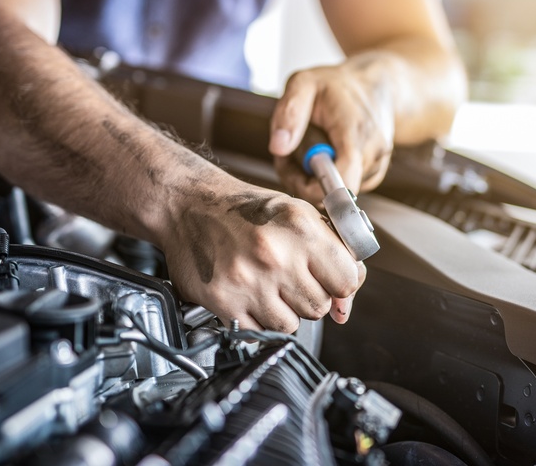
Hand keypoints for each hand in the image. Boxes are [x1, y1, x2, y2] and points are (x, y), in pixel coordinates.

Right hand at [161, 178, 364, 331]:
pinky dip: (257, 320)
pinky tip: (249, 296)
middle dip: (310, 297)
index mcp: (301, 229)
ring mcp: (249, 281)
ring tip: (268, 286)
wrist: (188, 205)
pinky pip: (259, 331)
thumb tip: (347, 300)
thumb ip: (331, 251)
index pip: (347, 281)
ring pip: (291, 325)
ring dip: (284, 312)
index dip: (343, 286)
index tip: (333, 283)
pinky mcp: (223, 301)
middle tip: (291, 279)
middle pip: (319, 307)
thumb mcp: (298, 214)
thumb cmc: (245, 209)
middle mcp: (276, 256)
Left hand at [268, 56, 395, 204]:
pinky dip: (330, 177)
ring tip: (309, 146)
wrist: (375, 84)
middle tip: (290, 152)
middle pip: (333, 190)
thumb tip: (278, 149)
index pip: (343, 179)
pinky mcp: (376, 172)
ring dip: (314, 177)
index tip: (292, 171)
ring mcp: (377, 164)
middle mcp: (373, 150)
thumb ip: (289, 112)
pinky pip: (346, 187)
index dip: (315, 189)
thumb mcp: (304, 82)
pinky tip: (326, 153)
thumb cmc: (335, 84)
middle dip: (303, 178)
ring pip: (337, 190)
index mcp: (354, 130)